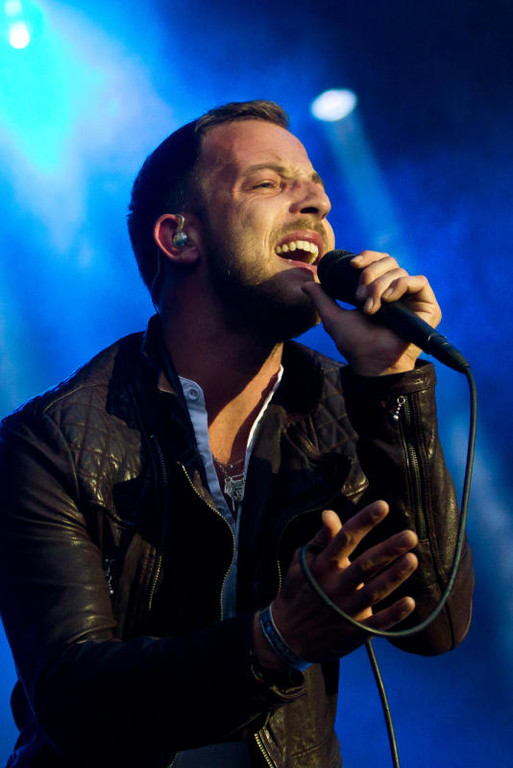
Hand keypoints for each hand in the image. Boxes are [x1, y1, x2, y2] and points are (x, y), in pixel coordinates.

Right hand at [254, 501, 417, 670]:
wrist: (287, 637)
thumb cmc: (298, 591)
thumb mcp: (302, 562)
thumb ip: (321, 539)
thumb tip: (330, 513)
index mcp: (322, 566)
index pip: (345, 539)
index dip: (364, 521)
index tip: (383, 505)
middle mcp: (336, 586)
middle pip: (366, 565)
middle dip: (388, 550)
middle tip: (410, 536)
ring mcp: (346, 610)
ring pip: (375, 591)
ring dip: (395, 576)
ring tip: (413, 559)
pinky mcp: (355, 631)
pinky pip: (379, 623)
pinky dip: (395, 614)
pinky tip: (410, 601)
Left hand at [303, 250, 441, 374]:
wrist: (372, 361)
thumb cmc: (354, 344)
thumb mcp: (333, 318)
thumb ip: (321, 299)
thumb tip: (305, 283)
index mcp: (379, 289)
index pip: (378, 260)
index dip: (367, 257)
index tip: (352, 264)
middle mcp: (398, 291)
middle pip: (389, 261)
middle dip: (370, 274)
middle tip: (360, 296)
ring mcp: (413, 298)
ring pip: (400, 271)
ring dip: (380, 286)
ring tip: (371, 308)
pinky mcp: (428, 306)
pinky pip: (419, 280)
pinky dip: (401, 285)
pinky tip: (388, 300)